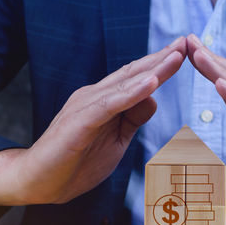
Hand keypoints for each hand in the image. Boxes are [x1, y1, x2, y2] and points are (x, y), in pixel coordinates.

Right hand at [0, 37, 186, 205]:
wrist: (39, 182)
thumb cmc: (76, 162)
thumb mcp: (116, 140)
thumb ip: (132, 118)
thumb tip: (153, 99)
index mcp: (104, 101)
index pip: (135, 78)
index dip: (159, 65)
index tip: (183, 53)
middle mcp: (95, 96)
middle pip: (133, 74)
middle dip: (161, 58)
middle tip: (186, 42)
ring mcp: (86, 106)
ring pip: (125, 84)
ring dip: (152, 70)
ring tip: (176, 56)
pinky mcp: (80, 121)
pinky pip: (110, 104)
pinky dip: (132, 93)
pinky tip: (151, 83)